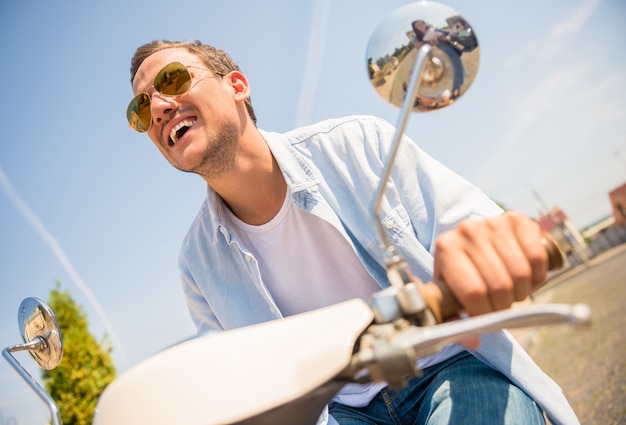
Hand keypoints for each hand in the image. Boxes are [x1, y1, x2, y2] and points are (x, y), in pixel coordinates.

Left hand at [432, 211, 547, 316]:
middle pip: (500, 285)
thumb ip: (454, 320)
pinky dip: (536, 276)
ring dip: (520, 292)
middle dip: (503, 305)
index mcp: (446, 248)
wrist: (470, 239)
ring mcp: (494, 223)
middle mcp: (468, 231)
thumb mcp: (448, 293)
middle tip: (500, 305)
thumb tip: (474, 341)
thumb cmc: (460, 273)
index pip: (474, 292)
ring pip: (520, 273)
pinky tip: (525, 277)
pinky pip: (537, 257)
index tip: (487, 318)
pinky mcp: (518, 220)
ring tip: (510, 291)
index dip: (486, 313)